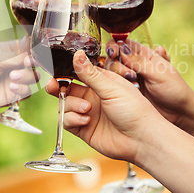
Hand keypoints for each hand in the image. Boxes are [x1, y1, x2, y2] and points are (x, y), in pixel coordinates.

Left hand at [0, 38, 38, 115]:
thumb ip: (15, 54)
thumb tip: (30, 41)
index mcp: (8, 51)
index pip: (28, 47)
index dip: (33, 50)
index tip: (31, 53)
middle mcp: (13, 64)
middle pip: (34, 62)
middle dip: (32, 63)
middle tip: (26, 64)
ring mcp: (14, 79)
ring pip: (33, 77)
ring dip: (27, 76)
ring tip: (13, 77)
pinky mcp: (14, 94)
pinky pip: (28, 91)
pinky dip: (22, 89)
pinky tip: (11, 88)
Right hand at [46, 50, 162, 163]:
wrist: (141, 139)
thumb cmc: (134, 110)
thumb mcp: (112, 88)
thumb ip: (90, 74)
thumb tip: (76, 54)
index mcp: (101, 82)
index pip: (78, 72)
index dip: (65, 71)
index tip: (55, 70)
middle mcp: (92, 96)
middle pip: (66, 88)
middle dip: (57, 86)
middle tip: (52, 86)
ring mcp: (87, 112)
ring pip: (65, 104)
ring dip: (72, 105)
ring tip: (87, 109)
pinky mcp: (83, 129)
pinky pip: (67, 121)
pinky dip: (72, 119)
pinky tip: (85, 120)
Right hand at [104, 39, 193, 127]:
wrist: (179, 112)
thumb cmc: (174, 89)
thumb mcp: (159, 73)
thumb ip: (139, 62)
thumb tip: (122, 49)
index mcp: (144, 54)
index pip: (122, 44)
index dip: (115, 46)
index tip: (114, 53)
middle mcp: (133, 64)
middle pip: (113, 57)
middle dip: (116, 64)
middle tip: (131, 76)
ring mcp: (128, 78)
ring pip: (111, 71)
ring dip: (117, 75)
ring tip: (135, 85)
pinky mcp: (125, 91)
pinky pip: (112, 84)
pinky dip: (113, 85)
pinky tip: (123, 90)